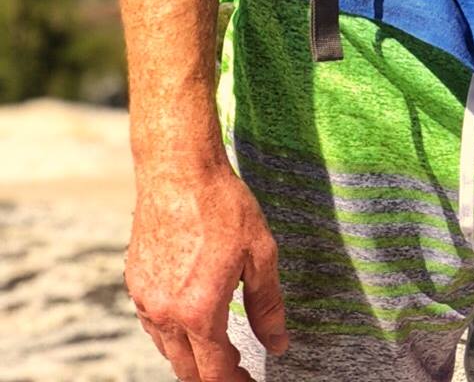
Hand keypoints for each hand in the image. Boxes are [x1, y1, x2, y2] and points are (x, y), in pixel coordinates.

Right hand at [125, 158, 287, 380]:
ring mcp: (145, 301)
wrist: (178, 171)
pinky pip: (153, 327)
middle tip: (239, 370)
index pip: (216, 373)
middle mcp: (166, 314)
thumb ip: (268, 304)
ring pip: (167, 352)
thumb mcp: (260, 253)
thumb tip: (278, 343)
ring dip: (192, 359)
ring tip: (219, 350)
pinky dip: (173, 335)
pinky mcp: (135, 285)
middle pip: (188, 371)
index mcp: (200, 311)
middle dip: (214, 378)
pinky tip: (191, 321)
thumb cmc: (222, 206)